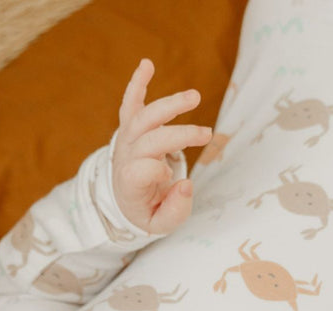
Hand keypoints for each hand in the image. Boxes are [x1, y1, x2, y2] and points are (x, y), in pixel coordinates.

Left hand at [112, 58, 212, 235]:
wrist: (126, 196)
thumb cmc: (148, 209)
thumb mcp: (160, 223)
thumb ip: (175, 210)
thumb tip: (186, 185)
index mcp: (129, 184)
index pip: (140, 171)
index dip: (156, 172)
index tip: (170, 178)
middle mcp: (125, 158)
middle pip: (150, 140)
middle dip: (180, 135)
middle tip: (207, 135)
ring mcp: (126, 139)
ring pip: (144, 117)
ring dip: (170, 105)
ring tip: (195, 97)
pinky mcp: (130, 125)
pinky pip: (129, 102)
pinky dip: (137, 83)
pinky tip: (147, 64)